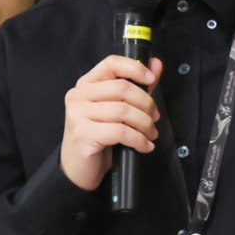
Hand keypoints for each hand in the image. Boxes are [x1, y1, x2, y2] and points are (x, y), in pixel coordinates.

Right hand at [59, 55, 164, 190]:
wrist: (78, 170)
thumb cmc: (98, 138)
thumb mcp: (118, 111)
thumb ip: (136, 87)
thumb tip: (156, 64)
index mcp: (86, 84)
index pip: (111, 64)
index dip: (134, 68)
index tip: (151, 80)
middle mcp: (78, 95)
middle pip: (122, 88)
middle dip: (146, 104)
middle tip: (155, 119)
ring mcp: (78, 114)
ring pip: (123, 111)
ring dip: (145, 124)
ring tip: (151, 135)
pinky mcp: (83, 134)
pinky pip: (120, 131)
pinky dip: (139, 140)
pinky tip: (145, 146)